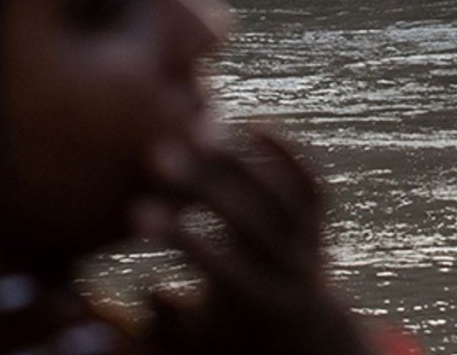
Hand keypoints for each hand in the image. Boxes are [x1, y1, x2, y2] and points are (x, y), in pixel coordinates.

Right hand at [136, 128, 378, 354]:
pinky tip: (250, 122)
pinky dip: (285, 150)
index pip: (220, 267)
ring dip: (240, 158)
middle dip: (203, 187)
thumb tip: (152, 288)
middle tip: (156, 156)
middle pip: (252, 220)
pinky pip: (308, 177)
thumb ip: (168, 322)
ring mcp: (311, 238)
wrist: (301, 328)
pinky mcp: (320, 216)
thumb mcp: (195, 342)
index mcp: (260, 303)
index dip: (180, 239)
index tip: (136, 212)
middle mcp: (293, 268)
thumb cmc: (230, 336)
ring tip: (198, 130)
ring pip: (281, 191)